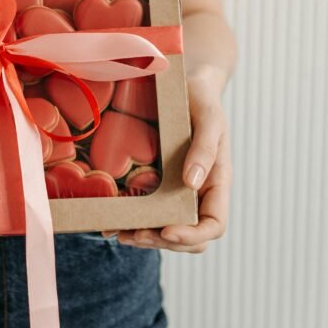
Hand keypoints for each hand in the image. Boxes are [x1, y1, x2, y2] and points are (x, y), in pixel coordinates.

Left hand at [103, 70, 232, 252]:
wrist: (185, 86)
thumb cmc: (202, 100)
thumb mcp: (210, 119)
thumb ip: (205, 149)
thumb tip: (192, 183)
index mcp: (217, 183)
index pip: (213, 225)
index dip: (192, 235)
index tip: (167, 230)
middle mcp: (198, 193)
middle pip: (187, 235)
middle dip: (161, 241)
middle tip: (133, 235)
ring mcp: (177, 191)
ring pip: (165, 228)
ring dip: (144, 236)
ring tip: (118, 232)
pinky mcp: (157, 184)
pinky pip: (147, 211)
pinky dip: (131, 220)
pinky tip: (111, 222)